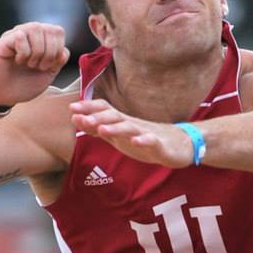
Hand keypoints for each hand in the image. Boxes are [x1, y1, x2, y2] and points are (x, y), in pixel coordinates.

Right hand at [0, 23, 69, 105]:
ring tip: (30, 64)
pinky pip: (20, 36)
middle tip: (40, 67)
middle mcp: (29, 33)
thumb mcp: (48, 74)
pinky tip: (18, 60)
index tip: (50, 66)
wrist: (3, 95)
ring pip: (36, 28)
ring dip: (37, 51)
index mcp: (42, 39)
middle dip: (50, 52)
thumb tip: (63, 51)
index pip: (58, 31)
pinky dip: (24, 52)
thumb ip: (58, 61)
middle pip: (50, 29)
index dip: (58, 49)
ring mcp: (16, 35)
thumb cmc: (25, 84)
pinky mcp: (4, 41)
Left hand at [69, 99, 194, 166]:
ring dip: (115, 128)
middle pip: (114, 117)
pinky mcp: (160, 145)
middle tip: (79, 118)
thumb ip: (99, 128)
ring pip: (130, 128)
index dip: (89, 108)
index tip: (72, 108)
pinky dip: (144, 141)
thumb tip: (77, 119)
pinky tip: (135, 142)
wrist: (180, 144)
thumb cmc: (146, 139)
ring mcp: (147, 133)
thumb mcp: (119, 135)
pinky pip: (152, 141)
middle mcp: (133, 124)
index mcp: (122, 122)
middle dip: (96, 117)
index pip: (104, 110)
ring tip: (102, 130)